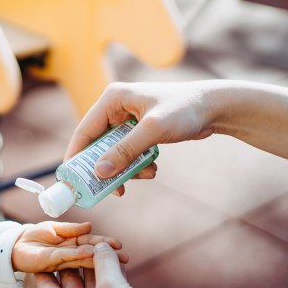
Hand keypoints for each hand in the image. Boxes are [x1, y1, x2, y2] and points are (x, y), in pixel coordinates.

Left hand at [11, 222, 124, 272]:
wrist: (15, 246)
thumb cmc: (34, 237)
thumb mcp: (54, 228)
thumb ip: (71, 229)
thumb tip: (90, 225)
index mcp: (73, 244)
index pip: (91, 243)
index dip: (105, 244)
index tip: (119, 245)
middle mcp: (70, 254)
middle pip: (91, 253)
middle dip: (107, 255)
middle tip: (125, 258)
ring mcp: (61, 260)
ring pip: (82, 258)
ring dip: (98, 258)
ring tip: (114, 259)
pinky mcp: (50, 263)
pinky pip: (66, 258)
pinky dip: (78, 255)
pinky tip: (90, 254)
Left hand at [36, 243, 189, 287]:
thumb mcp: (111, 287)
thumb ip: (103, 262)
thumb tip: (101, 245)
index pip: (46, 280)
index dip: (51, 258)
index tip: (54, 240)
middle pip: (69, 282)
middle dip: (79, 259)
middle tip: (83, 237)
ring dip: (98, 268)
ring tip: (104, 245)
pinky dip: (110, 281)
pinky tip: (119, 263)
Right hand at [66, 81, 219, 195]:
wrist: (216, 107)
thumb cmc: (185, 110)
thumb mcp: (153, 131)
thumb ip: (125, 151)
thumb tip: (100, 172)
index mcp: (112, 99)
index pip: (84, 131)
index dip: (76, 156)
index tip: (71, 180)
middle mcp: (116, 108)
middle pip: (98, 145)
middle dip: (107, 167)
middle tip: (110, 189)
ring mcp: (127, 120)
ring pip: (114, 153)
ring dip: (127, 169)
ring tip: (148, 174)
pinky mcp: (139, 130)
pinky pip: (128, 153)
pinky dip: (138, 165)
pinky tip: (153, 168)